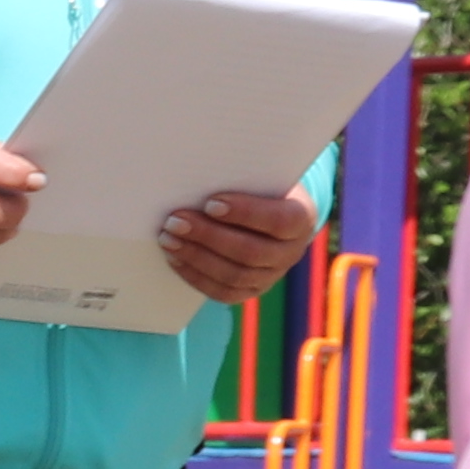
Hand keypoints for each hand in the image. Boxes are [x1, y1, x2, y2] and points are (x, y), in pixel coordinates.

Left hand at [155, 188, 312, 306]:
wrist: (271, 209)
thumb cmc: (259, 185)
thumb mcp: (260, 176)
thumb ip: (241, 179)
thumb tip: (199, 179)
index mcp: (301, 218)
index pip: (277, 221)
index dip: (244, 213)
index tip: (210, 203)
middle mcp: (291, 252)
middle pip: (250, 252)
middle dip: (208, 236)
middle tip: (175, 221)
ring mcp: (272, 275)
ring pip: (234, 275)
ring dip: (196, 257)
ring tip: (168, 239)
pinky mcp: (252, 290)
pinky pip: (223, 292)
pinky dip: (195, 276)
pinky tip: (175, 258)